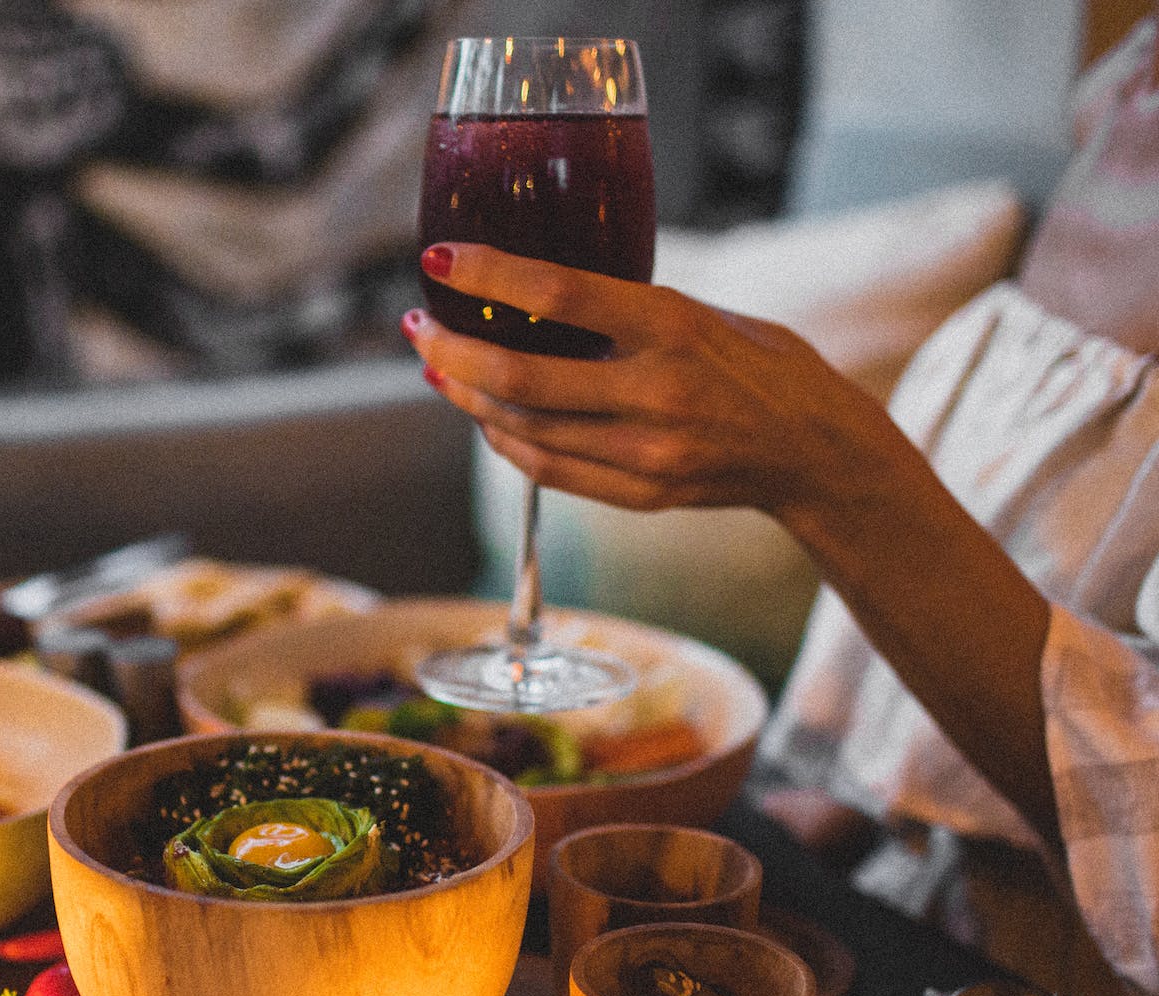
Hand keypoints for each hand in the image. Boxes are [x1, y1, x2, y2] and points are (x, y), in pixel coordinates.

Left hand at [403, 243, 910, 535]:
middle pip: (520, 378)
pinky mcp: (641, 495)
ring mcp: (647, 452)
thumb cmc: (758, 364)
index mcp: (672, 326)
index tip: (439, 258)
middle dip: (453, 352)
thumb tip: (530, 292)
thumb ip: (624, 310)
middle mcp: (656, 392)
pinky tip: (484, 414)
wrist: (817, 451)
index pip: (558, 293)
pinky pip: (547, 470)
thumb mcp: (701, 313)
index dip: (488, 275)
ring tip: (440, 369)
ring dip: (468, 398)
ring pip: (523, 429)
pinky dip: (505, 440)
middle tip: (419, 331)